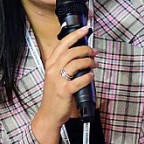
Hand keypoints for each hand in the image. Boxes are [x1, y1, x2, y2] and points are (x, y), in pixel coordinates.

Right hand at [31, 26, 96, 143]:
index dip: (75, 35)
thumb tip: (80, 55)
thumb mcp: (55, 76)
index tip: (85, 29)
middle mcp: (53, 69)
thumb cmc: (54, 95)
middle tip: (94, 52)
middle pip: (71, 51)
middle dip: (85, 49)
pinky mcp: (65, 90)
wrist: (49, 114)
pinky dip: (88, 77)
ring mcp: (58, 80)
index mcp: (51, 64)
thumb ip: (64, 65)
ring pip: (76, 63)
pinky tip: (91, 77)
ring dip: (88, 61)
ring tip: (94, 64)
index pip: (63, 44)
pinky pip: (79, 80)